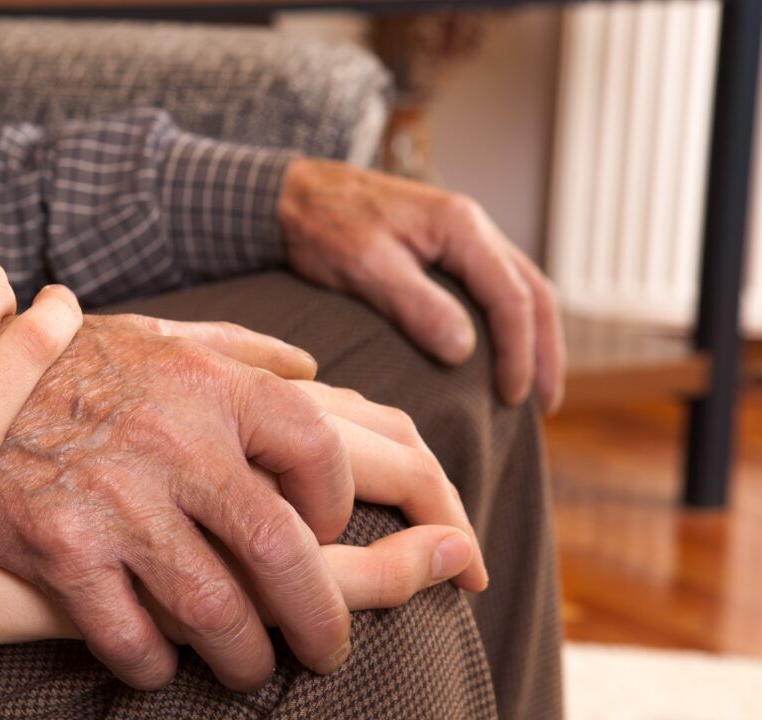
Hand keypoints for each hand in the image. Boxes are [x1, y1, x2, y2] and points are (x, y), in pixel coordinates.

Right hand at [0, 316, 484, 692]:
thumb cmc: (67, 363)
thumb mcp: (157, 332)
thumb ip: (241, 349)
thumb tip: (314, 368)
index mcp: (208, 383)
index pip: (317, 448)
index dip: (337, 503)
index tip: (326, 534)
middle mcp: (172, 439)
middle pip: (280, 549)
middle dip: (318, 618)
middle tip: (326, 652)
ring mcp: (115, 499)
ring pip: (212, 609)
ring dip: (242, 657)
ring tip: (246, 670)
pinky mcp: (59, 547)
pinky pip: (127, 635)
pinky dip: (153, 664)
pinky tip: (158, 665)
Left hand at [278, 157, 565, 412]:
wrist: (293, 195)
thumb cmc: (323, 226)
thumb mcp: (365, 267)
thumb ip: (416, 305)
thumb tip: (464, 351)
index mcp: (461, 226)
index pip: (511, 296)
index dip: (518, 351)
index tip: (510, 397)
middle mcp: (472, 228)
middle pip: (533, 292)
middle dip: (545, 351)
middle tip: (545, 405)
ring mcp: (461, 238)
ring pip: (520, 289)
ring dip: (534, 339)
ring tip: (534, 390)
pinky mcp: (444, 251)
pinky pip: (493, 289)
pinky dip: (508, 324)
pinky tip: (498, 356)